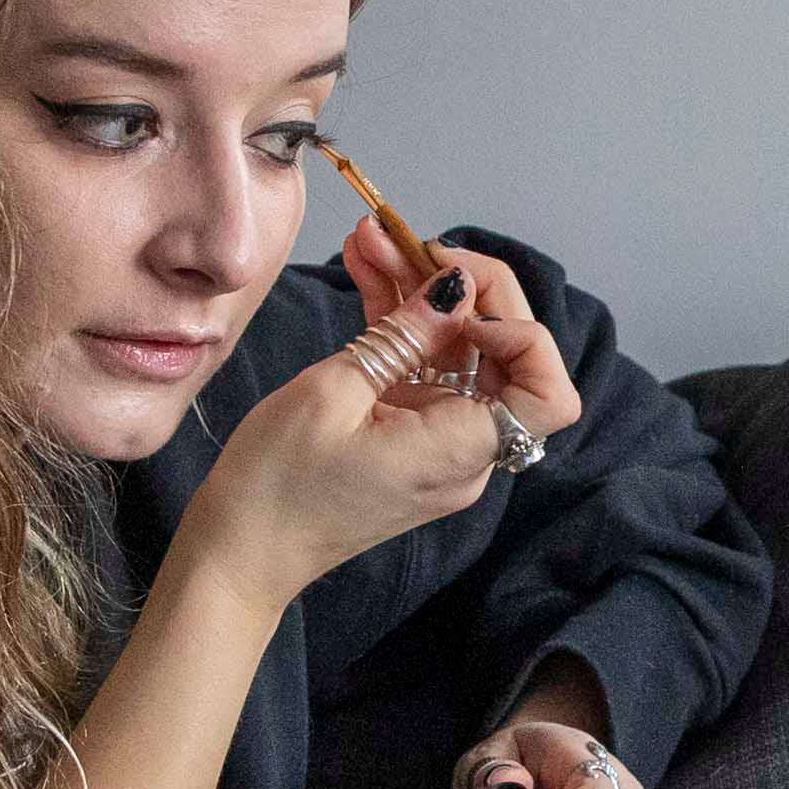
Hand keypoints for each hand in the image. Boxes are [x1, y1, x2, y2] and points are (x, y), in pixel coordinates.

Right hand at [178, 231, 582, 602]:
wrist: (239, 551)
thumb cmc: (277, 486)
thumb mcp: (334, 393)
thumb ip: (404, 335)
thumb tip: (453, 287)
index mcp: (460, 450)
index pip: (549, 393)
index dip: (523, 333)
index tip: (459, 302)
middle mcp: (465, 450)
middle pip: (504, 356)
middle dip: (464, 288)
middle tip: (413, 241)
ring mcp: (439, 441)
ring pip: (455, 351)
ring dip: (421, 292)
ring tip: (372, 238)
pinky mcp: (409, 433)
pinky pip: (422, 368)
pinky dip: (400, 322)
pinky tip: (366, 266)